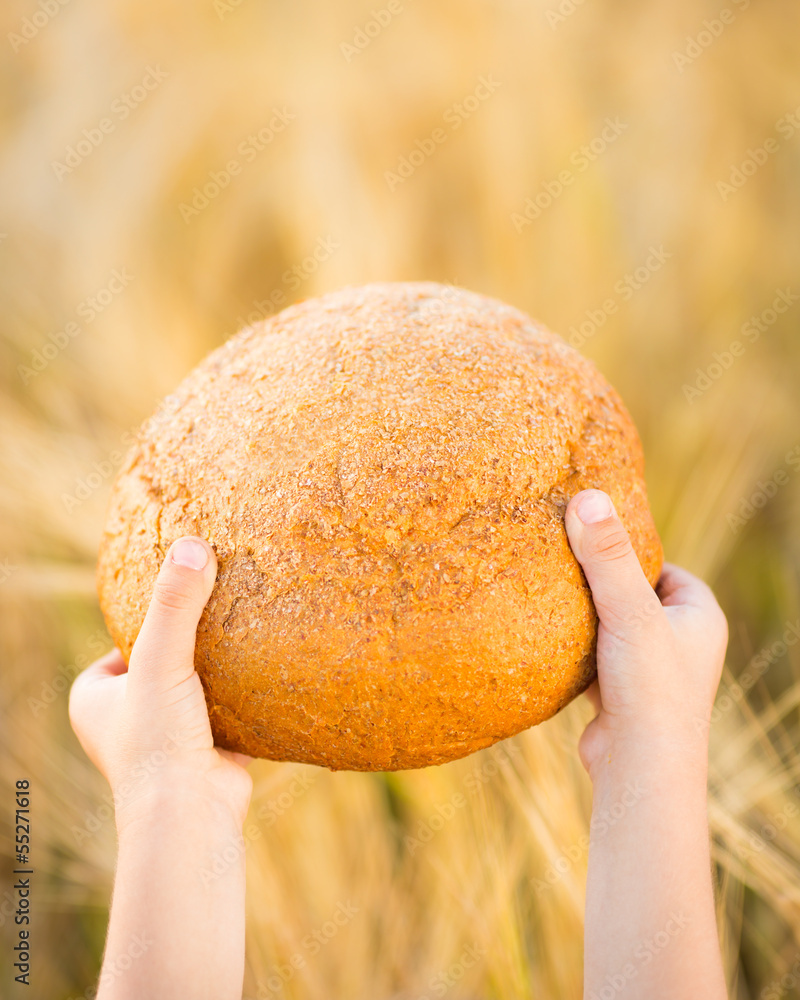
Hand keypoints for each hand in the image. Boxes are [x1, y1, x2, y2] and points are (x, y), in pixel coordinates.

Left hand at [69, 537, 252, 832]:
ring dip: (222, 669)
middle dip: (194, 642)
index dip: (156, 616)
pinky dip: (246, 696)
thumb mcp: (161, 660)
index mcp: (95, 698)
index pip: (126, 639)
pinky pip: (228, 711)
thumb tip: (192, 544)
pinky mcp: (206, 753)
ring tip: (250, 634)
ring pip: (197, 687)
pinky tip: (271, 671)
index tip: (189, 592)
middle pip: (164, 661)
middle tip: (227, 607)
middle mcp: (126, 719)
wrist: (191, 818)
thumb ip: (175, 604)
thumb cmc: (158, 743)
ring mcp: (167, 738)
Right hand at [563, 489, 727, 775]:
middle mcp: (681, 642)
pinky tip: (543, 639)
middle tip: (560, 563)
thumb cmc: (650, 689)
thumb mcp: (629, 611)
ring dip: (583, 617)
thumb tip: (586, 498)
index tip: (589, 539)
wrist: (639, 770)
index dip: (628, 551)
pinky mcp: (621, 695)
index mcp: (699, 615)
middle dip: (600, 583)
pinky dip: (572, 648)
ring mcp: (651, 671)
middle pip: (634, 595)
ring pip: (611, 627)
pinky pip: (594, 657)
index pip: (662, 565)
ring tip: (546, 595)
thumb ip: (607, 557)